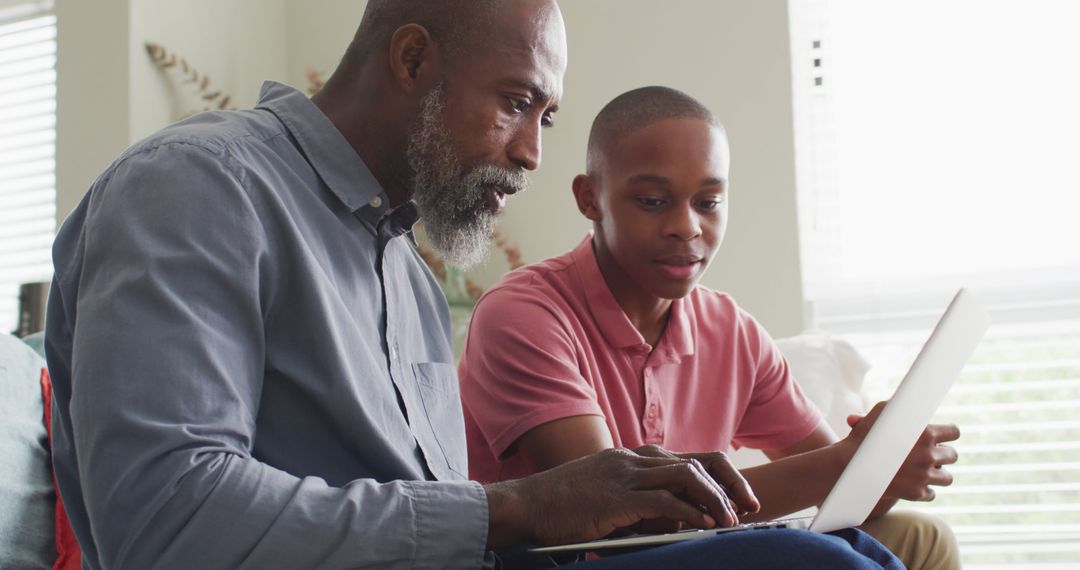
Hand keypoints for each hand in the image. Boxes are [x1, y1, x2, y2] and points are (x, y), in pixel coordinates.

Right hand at [484, 447, 748, 547]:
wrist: (524, 505)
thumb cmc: (560, 506)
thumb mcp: (605, 496)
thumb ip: (639, 502)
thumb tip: (676, 521)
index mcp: (631, 457)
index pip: (687, 458)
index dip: (719, 475)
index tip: (739, 496)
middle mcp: (632, 459)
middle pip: (695, 462)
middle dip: (728, 484)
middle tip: (748, 507)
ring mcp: (624, 475)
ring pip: (685, 476)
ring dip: (714, 498)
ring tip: (730, 520)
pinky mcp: (615, 497)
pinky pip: (663, 500)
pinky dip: (688, 511)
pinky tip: (704, 525)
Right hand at [845, 401, 959, 501]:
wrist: (848, 466)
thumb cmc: (862, 437)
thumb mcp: (879, 415)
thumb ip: (897, 410)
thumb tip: (905, 404)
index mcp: (925, 433)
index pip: (954, 432)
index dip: (950, 433)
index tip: (947, 435)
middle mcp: (929, 455)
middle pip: (953, 455)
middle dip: (943, 454)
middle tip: (931, 454)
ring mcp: (924, 476)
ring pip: (947, 478)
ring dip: (938, 474)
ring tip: (926, 471)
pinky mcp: (916, 493)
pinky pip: (932, 493)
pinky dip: (925, 490)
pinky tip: (914, 484)